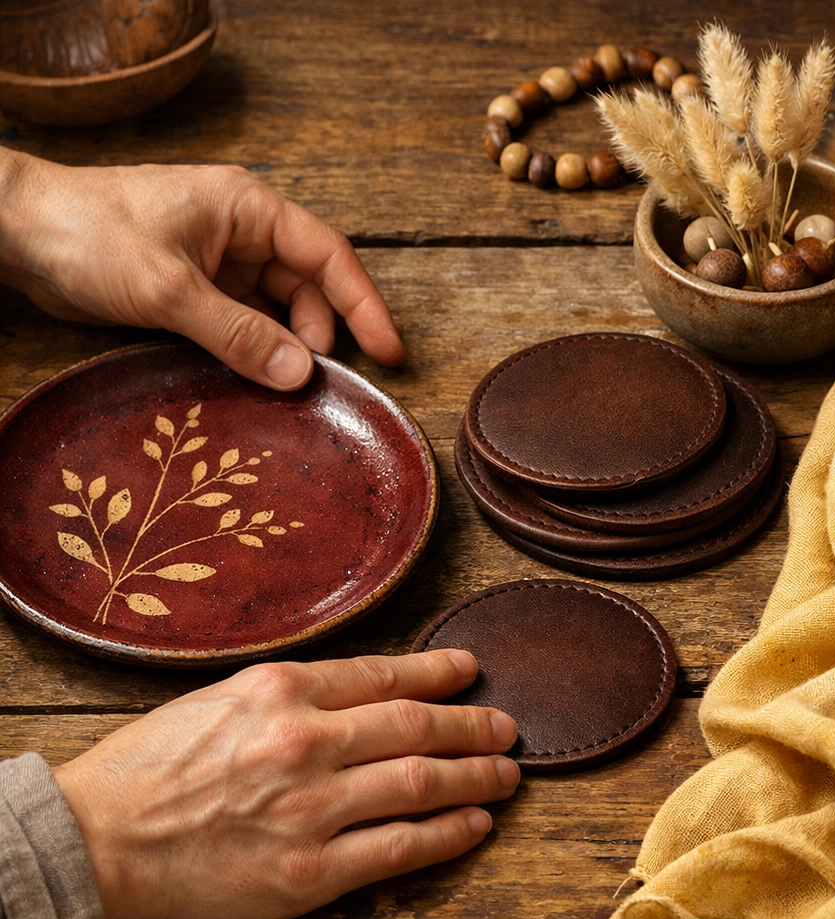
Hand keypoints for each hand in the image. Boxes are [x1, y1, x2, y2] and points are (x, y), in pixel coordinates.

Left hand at [0, 147, 403, 388]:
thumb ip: (239, 334)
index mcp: (249, 209)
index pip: (329, 256)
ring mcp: (222, 262)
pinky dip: (256, 350)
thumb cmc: (89, 234)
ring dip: (285, 347)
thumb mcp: (171, 289)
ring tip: (283, 385)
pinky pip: (246, 323)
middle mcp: (244, 233)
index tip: (389, 352)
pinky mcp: (200, 290)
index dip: (364, 306)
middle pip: (308, 289)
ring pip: (278, 311)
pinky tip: (257, 377)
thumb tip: (300, 374)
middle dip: (319, 335)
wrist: (19, 233)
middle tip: (315, 382)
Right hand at [52, 650, 518, 918]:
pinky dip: (447, 834)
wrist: (93, 843)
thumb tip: (362, 691)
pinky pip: (398, 847)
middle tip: (506, 725)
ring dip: (474, 776)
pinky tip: (476, 824)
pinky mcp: (308, 872)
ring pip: (419, 782)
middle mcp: (304, 740)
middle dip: (471, 724)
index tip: (469, 671)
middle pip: (415, 725)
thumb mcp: (221, 700)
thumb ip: (293, 694)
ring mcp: (310, 808)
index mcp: (280, 690)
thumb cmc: (148, 767)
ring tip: (506, 773)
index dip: (437, 672)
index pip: (383, 675)